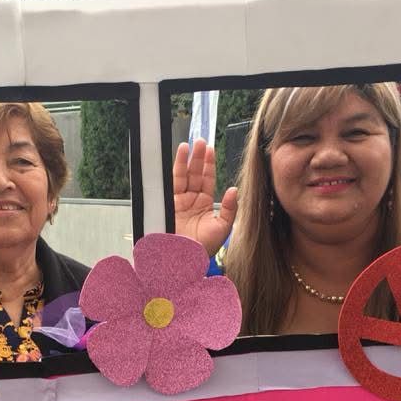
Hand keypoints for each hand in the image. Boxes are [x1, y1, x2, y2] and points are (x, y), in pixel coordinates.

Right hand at [172, 139, 237, 256]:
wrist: (184, 259)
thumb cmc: (203, 248)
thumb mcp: (223, 228)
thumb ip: (229, 208)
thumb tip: (233, 189)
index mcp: (205, 205)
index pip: (207, 180)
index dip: (209, 165)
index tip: (210, 150)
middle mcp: (191, 201)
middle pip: (195, 174)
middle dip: (198, 158)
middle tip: (201, 142)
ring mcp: (178, 201)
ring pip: (183, 176)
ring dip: (187, 160)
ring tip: (190, 145)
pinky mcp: (168, 203)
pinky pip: (172, 182)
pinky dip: (176, 168)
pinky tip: (180, 156)